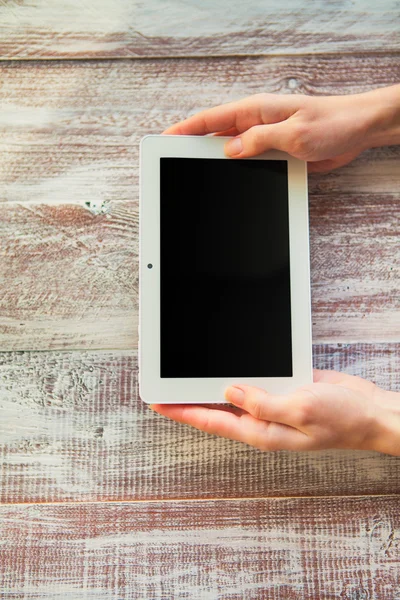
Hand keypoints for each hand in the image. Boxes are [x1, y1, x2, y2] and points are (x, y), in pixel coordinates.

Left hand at [150, 370, 399, 454]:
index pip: (211, 421)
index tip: (157, 401)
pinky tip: (223, 361)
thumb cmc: (342, 420)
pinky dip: (237, 370)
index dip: (182, 411)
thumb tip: (228, 391)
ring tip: (183, 369)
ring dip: (210, 382)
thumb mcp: (301, 411)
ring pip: (231, 392)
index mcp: (262, 431)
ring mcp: (270, 403)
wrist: (369, 410)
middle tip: (162, 382)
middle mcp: (261, 419)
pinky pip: (252, 379)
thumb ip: (263, 402)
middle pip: (215, 407)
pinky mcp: (281, 387)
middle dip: (188, 395)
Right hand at [162, 87, 398, 171]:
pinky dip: (237, 172)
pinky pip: (249, 163)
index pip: (211, 119)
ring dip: (216, 164)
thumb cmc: (332, 123)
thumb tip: (229, 150)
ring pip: (231, 153)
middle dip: (193, 149)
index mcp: (256, 111)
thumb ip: (259, 140)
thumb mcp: (294, 132)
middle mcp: (256, 124)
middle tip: (173, 165)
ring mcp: (264, 139)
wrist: (359, 130)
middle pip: (215, 137)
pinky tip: (230, 184)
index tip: (166, 140)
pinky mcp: (274, 153)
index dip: (185, 129)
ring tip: (195, 180)